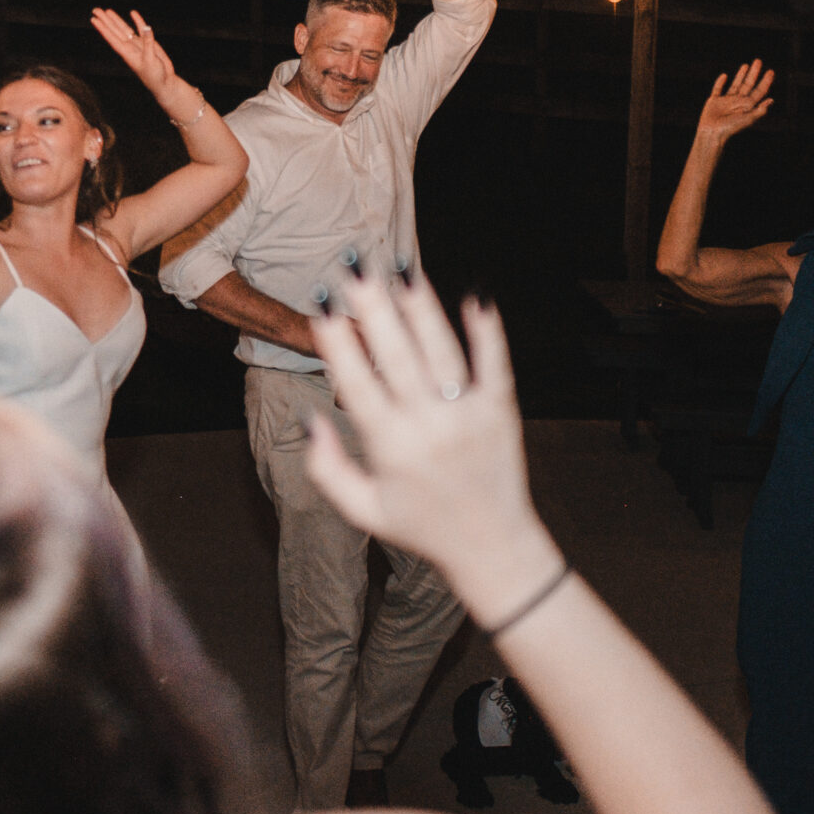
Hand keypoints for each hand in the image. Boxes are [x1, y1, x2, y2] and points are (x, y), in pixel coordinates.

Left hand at [92, 8, 176, 91]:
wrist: (164, 82)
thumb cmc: (155, 76)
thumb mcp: (150, 60)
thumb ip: (148, 43)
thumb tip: (146, 28)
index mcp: (127, 53)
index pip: (112, 38)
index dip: (103, 29)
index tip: (94, 19)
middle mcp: (130, 48)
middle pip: (115, 31)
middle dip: (106, 21)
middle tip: (96, 10)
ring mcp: (138, 45)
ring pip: (125, 29)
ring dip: (116, 20)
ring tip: (108, 11)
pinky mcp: (148, 44)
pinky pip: (141, 30)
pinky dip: (137, 21)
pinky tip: (133, 13)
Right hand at [303, 275, 551, 605]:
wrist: (492, 545)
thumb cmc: (421, 526)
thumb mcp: (363, 510)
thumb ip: (328, 469)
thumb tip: (311, 419)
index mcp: (391, 448)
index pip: (358, 384)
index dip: (339, 343)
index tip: (324, 306)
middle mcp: (430, 427)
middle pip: (398, 356)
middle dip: (374, 308)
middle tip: (355, 268)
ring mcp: (469, 416)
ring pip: (442, 351)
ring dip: (421, 308)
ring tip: (401, 269)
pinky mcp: (502, 412)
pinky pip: (494, 364)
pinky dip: (486, 331)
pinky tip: (475, 296)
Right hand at [696, 61, 774, 143]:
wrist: (712, 133)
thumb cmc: (730, 128)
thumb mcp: (748, 119)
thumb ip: (759, 110)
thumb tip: (771, 100)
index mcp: (748, 106)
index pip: (759, 91)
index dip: (766, 81)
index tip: (771, 71)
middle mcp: (738, 102)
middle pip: (748, 85)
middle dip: (754, 73)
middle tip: (758, 61)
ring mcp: (726, 101)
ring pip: (735, 85)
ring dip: (740, 75)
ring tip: (746, 65)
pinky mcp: (714, 101)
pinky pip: (718, 89)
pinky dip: (720, 82)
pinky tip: (724, 75)